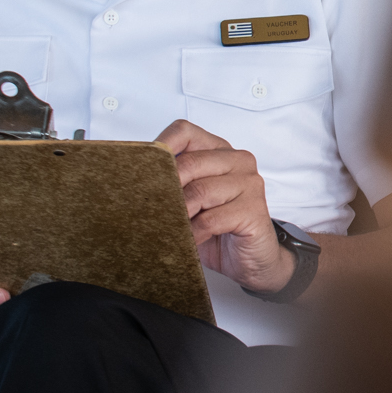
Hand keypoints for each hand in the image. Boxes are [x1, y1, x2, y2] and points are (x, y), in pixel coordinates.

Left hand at [155, 119, 296, 294]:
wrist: (252, 260)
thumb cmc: (219, 230)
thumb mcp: (190, 202)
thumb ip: (173, 185)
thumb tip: (136, 180)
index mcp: (219, 151)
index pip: (184, 132)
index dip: (160, 148)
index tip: (141, 170)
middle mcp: (238, 161)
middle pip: (189, 163)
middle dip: (165, 190)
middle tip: (150, 209)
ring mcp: (249, 183)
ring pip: (199, 192)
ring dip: (178, 215)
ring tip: (169, 228)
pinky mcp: (254, 209)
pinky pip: (211, 219)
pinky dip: (193, 233)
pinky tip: (188, 241)